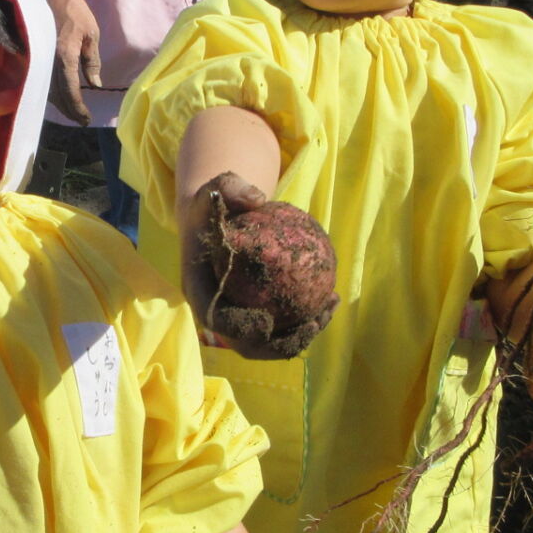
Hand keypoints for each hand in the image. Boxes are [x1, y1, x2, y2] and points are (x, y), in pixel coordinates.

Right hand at [47, 0, 102, 125]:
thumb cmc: (74, 11)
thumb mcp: (91, 34)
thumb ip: (92, 61)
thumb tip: (95, 85)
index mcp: (65, 55)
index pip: (70, 90)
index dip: (78, 108)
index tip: (87, 119)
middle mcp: (48, 60)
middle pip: (57, 95)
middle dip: (70, 111)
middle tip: (81, 120)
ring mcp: (38, 57)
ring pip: (47, 90)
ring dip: (60, 104)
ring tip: (73, 111)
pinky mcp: (32, 54)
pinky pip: (40, 80)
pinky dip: (51, 92)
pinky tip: (60, 96)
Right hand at [180, 172, 337, 359]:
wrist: (212, 218)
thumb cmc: (215, 204)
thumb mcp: (218, 188)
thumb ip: (231, 188)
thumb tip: (258, 198)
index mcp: (200, 292)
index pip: (216, 321)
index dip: (239, 329)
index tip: (267, 321)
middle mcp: (216, 312)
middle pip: (246, 345)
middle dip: (280, 344)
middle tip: (310, 324)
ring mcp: (237, 317)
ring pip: (270, 341)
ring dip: (302, 335)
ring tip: (328, 310)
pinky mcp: (256, 313)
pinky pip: (283, 323)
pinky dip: (307, 318)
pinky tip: (333, 298)